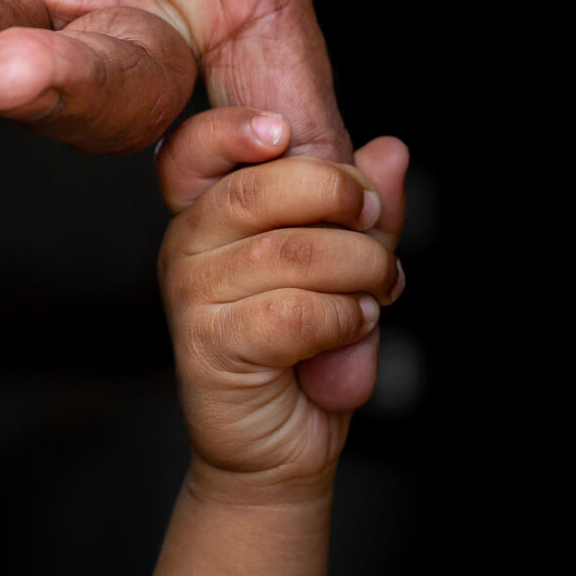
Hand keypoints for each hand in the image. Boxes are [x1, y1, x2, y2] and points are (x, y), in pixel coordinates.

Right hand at [157, 108, 408, 499]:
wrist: (281, 445)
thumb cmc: (306, 349)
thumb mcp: (345, 263)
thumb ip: (362, 208)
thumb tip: (389, 149)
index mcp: (207, 212)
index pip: (191, 150)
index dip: (231, 130)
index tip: (283, 132)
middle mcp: (185, 246)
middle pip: (257, 190)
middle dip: (338, 196)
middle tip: (374, 220)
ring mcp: (191, 297)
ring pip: (291, 253)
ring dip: (358, 268)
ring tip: (375, 291)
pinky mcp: (210, 346)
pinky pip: (294, 313)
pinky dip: (343, 317)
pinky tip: (353, 325)